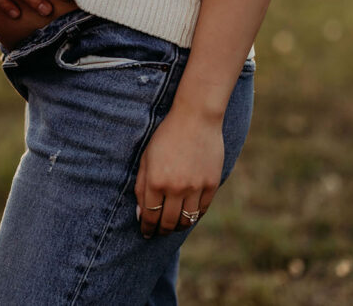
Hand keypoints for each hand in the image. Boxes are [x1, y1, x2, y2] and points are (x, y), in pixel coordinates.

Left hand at [135, 106, 223, 237]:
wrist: (195, 119)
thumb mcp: (146, 158)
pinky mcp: (212, 184)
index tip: (145, 233)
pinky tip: (187, 215)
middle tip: (157, 233)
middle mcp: (176, 188)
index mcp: (156, 181)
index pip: (150, 216)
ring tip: (171, 226)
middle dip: (160, 231)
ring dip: (177, 227)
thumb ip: (141, 187)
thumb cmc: (165, 137)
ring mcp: (196, 187)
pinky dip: (193, 217)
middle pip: (168, 222)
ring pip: (186, 220)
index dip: (147, 228)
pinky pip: (202, 210)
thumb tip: (141, 214)